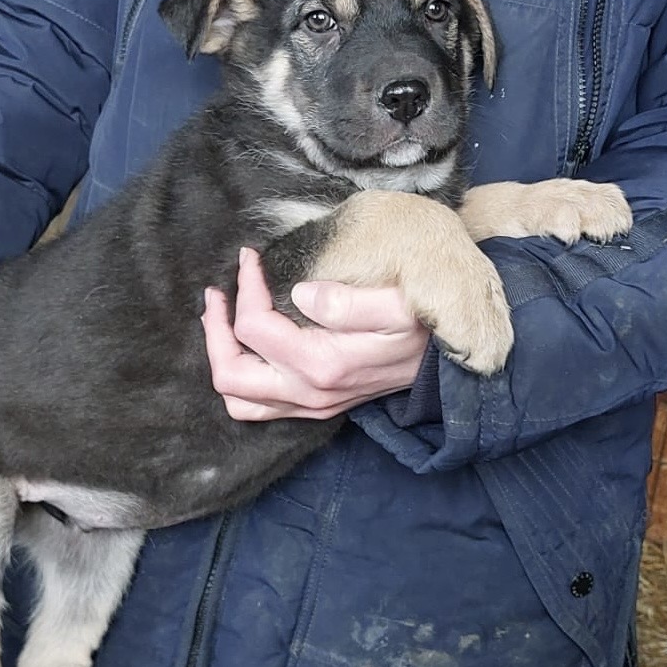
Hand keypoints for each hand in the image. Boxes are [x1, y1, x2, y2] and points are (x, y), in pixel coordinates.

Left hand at [201, 248, 429, 420]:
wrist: (451, 357)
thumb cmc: (425, 322)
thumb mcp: (399, 303)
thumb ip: (350, 302)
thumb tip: (301, 295)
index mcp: (324, 364)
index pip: (254, 327)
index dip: (245, 288)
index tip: (251, 258)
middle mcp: (311, 392)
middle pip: (230, 375)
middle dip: (216, 329)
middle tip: (220, 291)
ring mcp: (311, 404)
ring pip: (238, 398)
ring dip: (222, 356)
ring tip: (223, 318)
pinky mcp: (315, 406)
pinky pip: (257, 407)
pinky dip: (239, 378)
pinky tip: (245, 344)